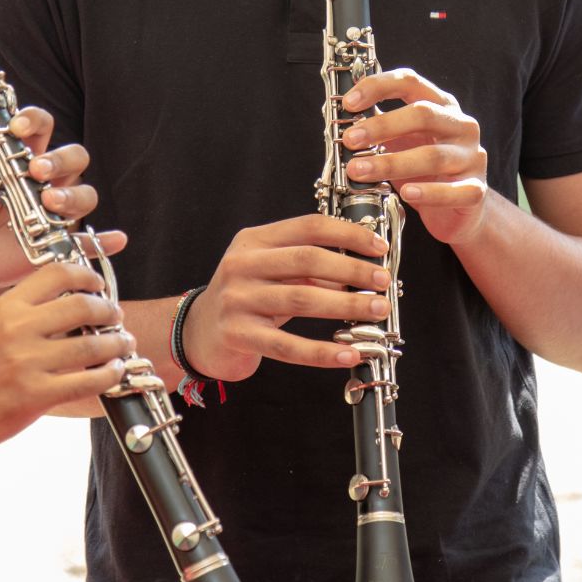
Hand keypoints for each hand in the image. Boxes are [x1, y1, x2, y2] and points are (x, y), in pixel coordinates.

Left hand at [0, 111, 125, 298]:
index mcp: (25, 158)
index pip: (42, 127)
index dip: (34, 120)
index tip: (16, 126)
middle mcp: (49, 180)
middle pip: (74, 157)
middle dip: (60, 160)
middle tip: (37, 170)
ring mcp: (58, 211)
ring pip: (86, 194)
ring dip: (74, 196)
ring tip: (50, 203)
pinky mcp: (62, 242)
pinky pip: (92, 242)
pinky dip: (106, 241)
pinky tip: (116, 240)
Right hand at [0, 261, 133, 459]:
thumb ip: (26, 317)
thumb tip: (74, 312)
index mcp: (6, 306)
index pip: (58, 274)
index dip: (88, 277)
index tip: (100, 286)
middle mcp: (17, 328)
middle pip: (83, 306)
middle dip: (109, 311)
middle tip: (117, 318)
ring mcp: (26, 362)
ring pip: (92, 345)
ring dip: (117, 344)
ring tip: (124, 345)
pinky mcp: (33, 396)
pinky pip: (87, 381)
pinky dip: (110, 375)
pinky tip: (113, 373)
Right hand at [183, 215, 396, 380]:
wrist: (197, 334)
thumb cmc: (246, 299)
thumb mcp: (274, 274)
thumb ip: (311, 269)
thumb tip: (361, 271)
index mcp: (254, 241)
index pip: (308, 227)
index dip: (348, 235)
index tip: (378, 248)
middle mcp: (243, 265)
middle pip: (307, 260)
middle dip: (353, 270)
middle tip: (383, 282)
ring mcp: (237, 300)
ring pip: (302, 299)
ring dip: (346, 305)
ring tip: (376, 310)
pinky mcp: (238, 335)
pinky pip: (288, 345)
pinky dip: (322, 351)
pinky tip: (348, 354)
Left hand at [339, 67, 488, 245]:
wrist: (458, 212)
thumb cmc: (424, 172)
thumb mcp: (401, 142)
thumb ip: (379, 127)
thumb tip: (340, 116)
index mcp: (440, 105)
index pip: (410, 82)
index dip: (378, 87)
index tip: (349, 103)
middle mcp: (461, 125)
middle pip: (423, 114)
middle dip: (382, 126)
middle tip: (350, 140)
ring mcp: (472, 157)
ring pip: (433, 155)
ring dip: (391, 163)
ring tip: (360, 172)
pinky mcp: (476, 189)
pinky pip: (453, 191)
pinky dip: (428, 193)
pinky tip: (406, 193)